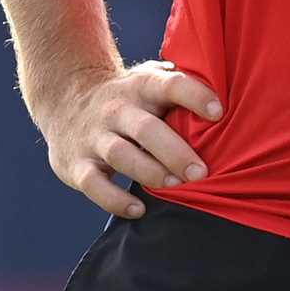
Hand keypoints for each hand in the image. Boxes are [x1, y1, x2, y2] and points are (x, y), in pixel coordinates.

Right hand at [35, 61, 221, 217]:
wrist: (64, 100)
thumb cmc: (126, 98)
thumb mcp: (147, 80)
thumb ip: (179, 85)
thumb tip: (225, 92)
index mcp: (141, 87)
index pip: (170, 85)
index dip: (195, 96)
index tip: (219, 113)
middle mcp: (117, 110)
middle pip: (146, 128)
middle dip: (175, 151)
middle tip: (201, 172)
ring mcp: (94, 137)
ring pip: (121, 154)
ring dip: (150, 172)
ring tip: (175, 186)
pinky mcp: (77, 165)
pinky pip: (94, 185)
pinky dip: (115, 200)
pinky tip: (138, 210)